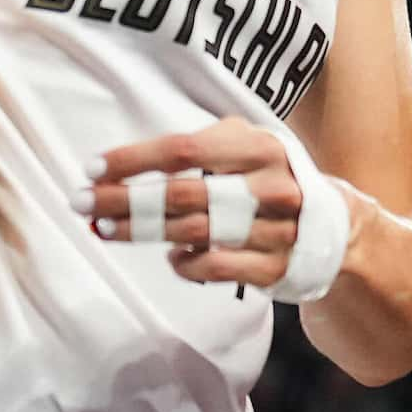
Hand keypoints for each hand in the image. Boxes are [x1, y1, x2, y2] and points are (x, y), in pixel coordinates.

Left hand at [79, 117, 308, 287]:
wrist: (331, 227)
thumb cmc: (268, 177)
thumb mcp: (248, 143)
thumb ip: (202, 144)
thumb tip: (128, 163)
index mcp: (261, 147)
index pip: (185, 150)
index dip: (134, 159)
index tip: (92, 168)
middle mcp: (271, 187)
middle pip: (182, 194)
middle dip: (123, 199)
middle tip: (80, 202)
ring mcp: (275, 230)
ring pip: (192, 232)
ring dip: (139, 231)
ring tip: (103, 228)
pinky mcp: (273, 268)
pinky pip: (214, 268)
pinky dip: (183, 264)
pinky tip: (170, 255)